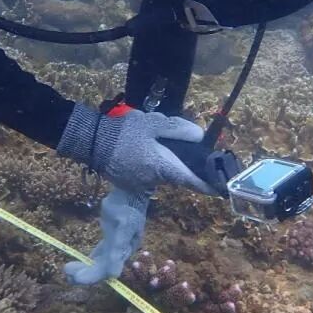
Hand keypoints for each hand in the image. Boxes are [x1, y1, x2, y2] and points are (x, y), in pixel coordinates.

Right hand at [57, 103, 218, 194]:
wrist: (91, 141)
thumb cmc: (124, 132)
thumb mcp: (152, 123)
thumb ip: (177, 129)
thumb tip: (199, 136)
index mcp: (163, 167)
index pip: (191, 180)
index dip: (207, 185)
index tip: (221, 189)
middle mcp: (154, 181)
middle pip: (177, 176)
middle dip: (184, 167)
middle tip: (191, 155)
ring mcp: (140, 184)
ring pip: (162, 175)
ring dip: (166, 164)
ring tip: (161, 146)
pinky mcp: (129, 182)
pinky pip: (148, 175)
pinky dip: (152, 165)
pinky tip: (146, 151)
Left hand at [64, 186, 148, 284]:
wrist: (129, 191)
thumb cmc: (126, 210)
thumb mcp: (122, 230)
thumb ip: (116, 252)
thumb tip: (113, 276)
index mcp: (124, 253)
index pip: (106, 271)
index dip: (91, 276)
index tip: (74, 277)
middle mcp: (120, 252)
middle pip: (101, 269)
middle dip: (84, 272)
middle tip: (66, 271)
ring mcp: (115, 244)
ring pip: (99, 262)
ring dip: (85, 266)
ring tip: (68, 268)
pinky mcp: (110, 236)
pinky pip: (100, 252)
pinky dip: (90, 258)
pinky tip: (81, 260)